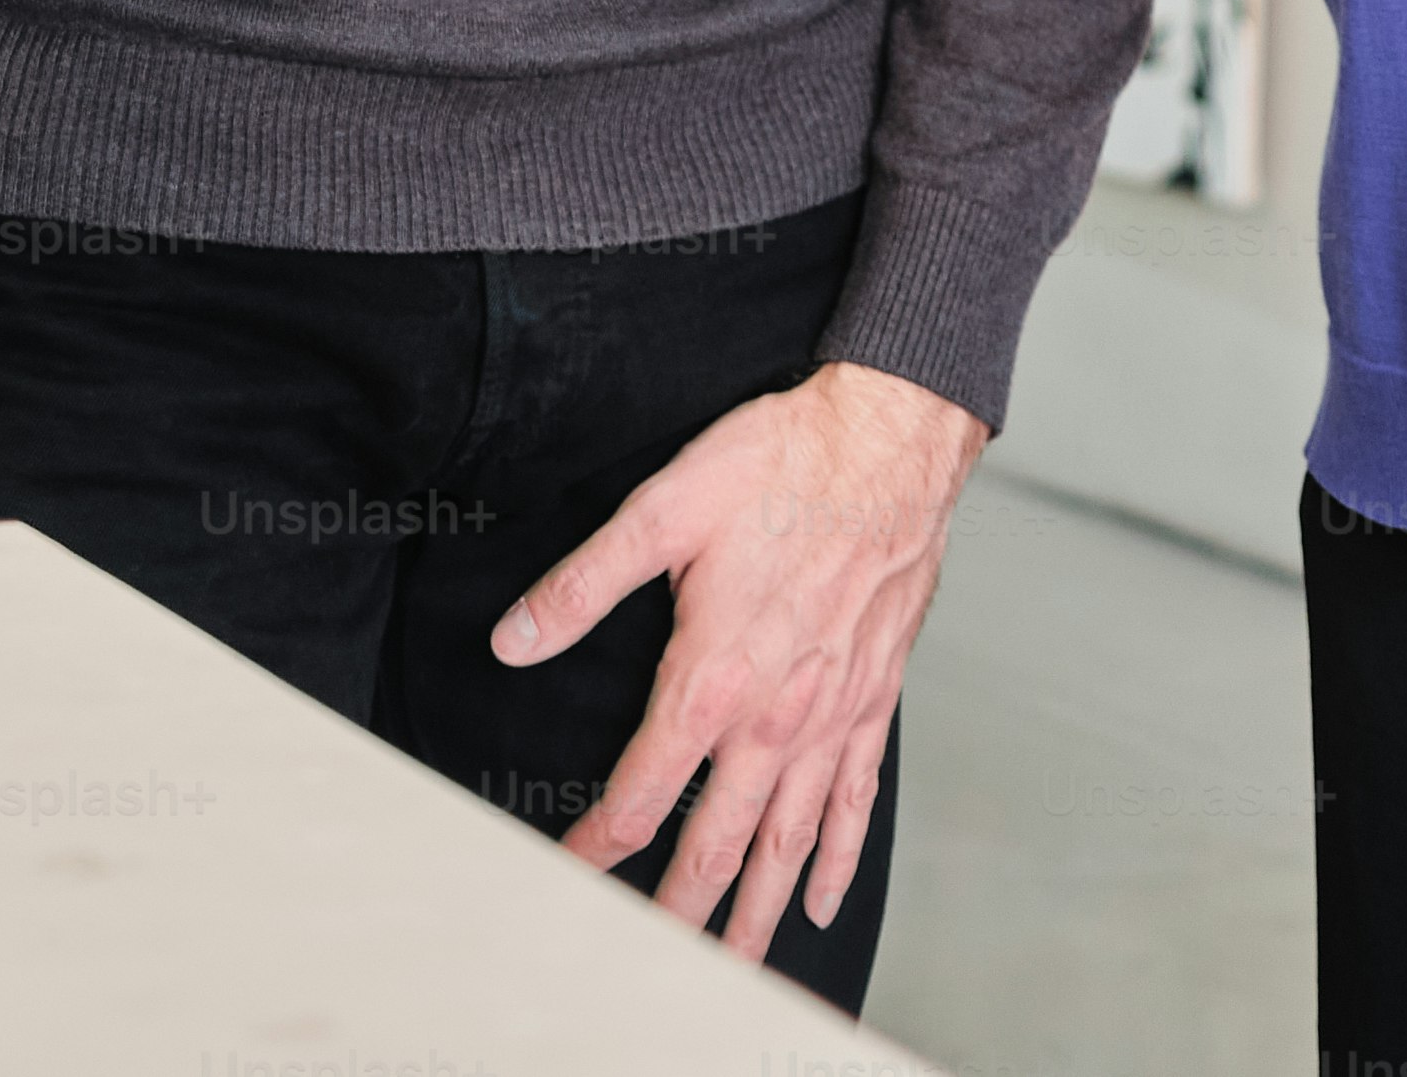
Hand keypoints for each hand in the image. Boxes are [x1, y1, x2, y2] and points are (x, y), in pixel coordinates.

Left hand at [491, 360, 984, 956]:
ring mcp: (832, 716)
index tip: (566, 874)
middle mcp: (776, 717)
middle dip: (679, 909)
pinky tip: (824, 900)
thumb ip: (583, 585)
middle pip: (718, 843)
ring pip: (790, 840)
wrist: (892, 439)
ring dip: (760, 911)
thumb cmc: (783, 463)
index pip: (641, 793)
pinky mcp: (875, 700)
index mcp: (713, 678)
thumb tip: (514, 641)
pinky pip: (857, 801)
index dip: (596, 845)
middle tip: (651, 959)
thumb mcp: (662, 509)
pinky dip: (840, 859)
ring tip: (738, 966)